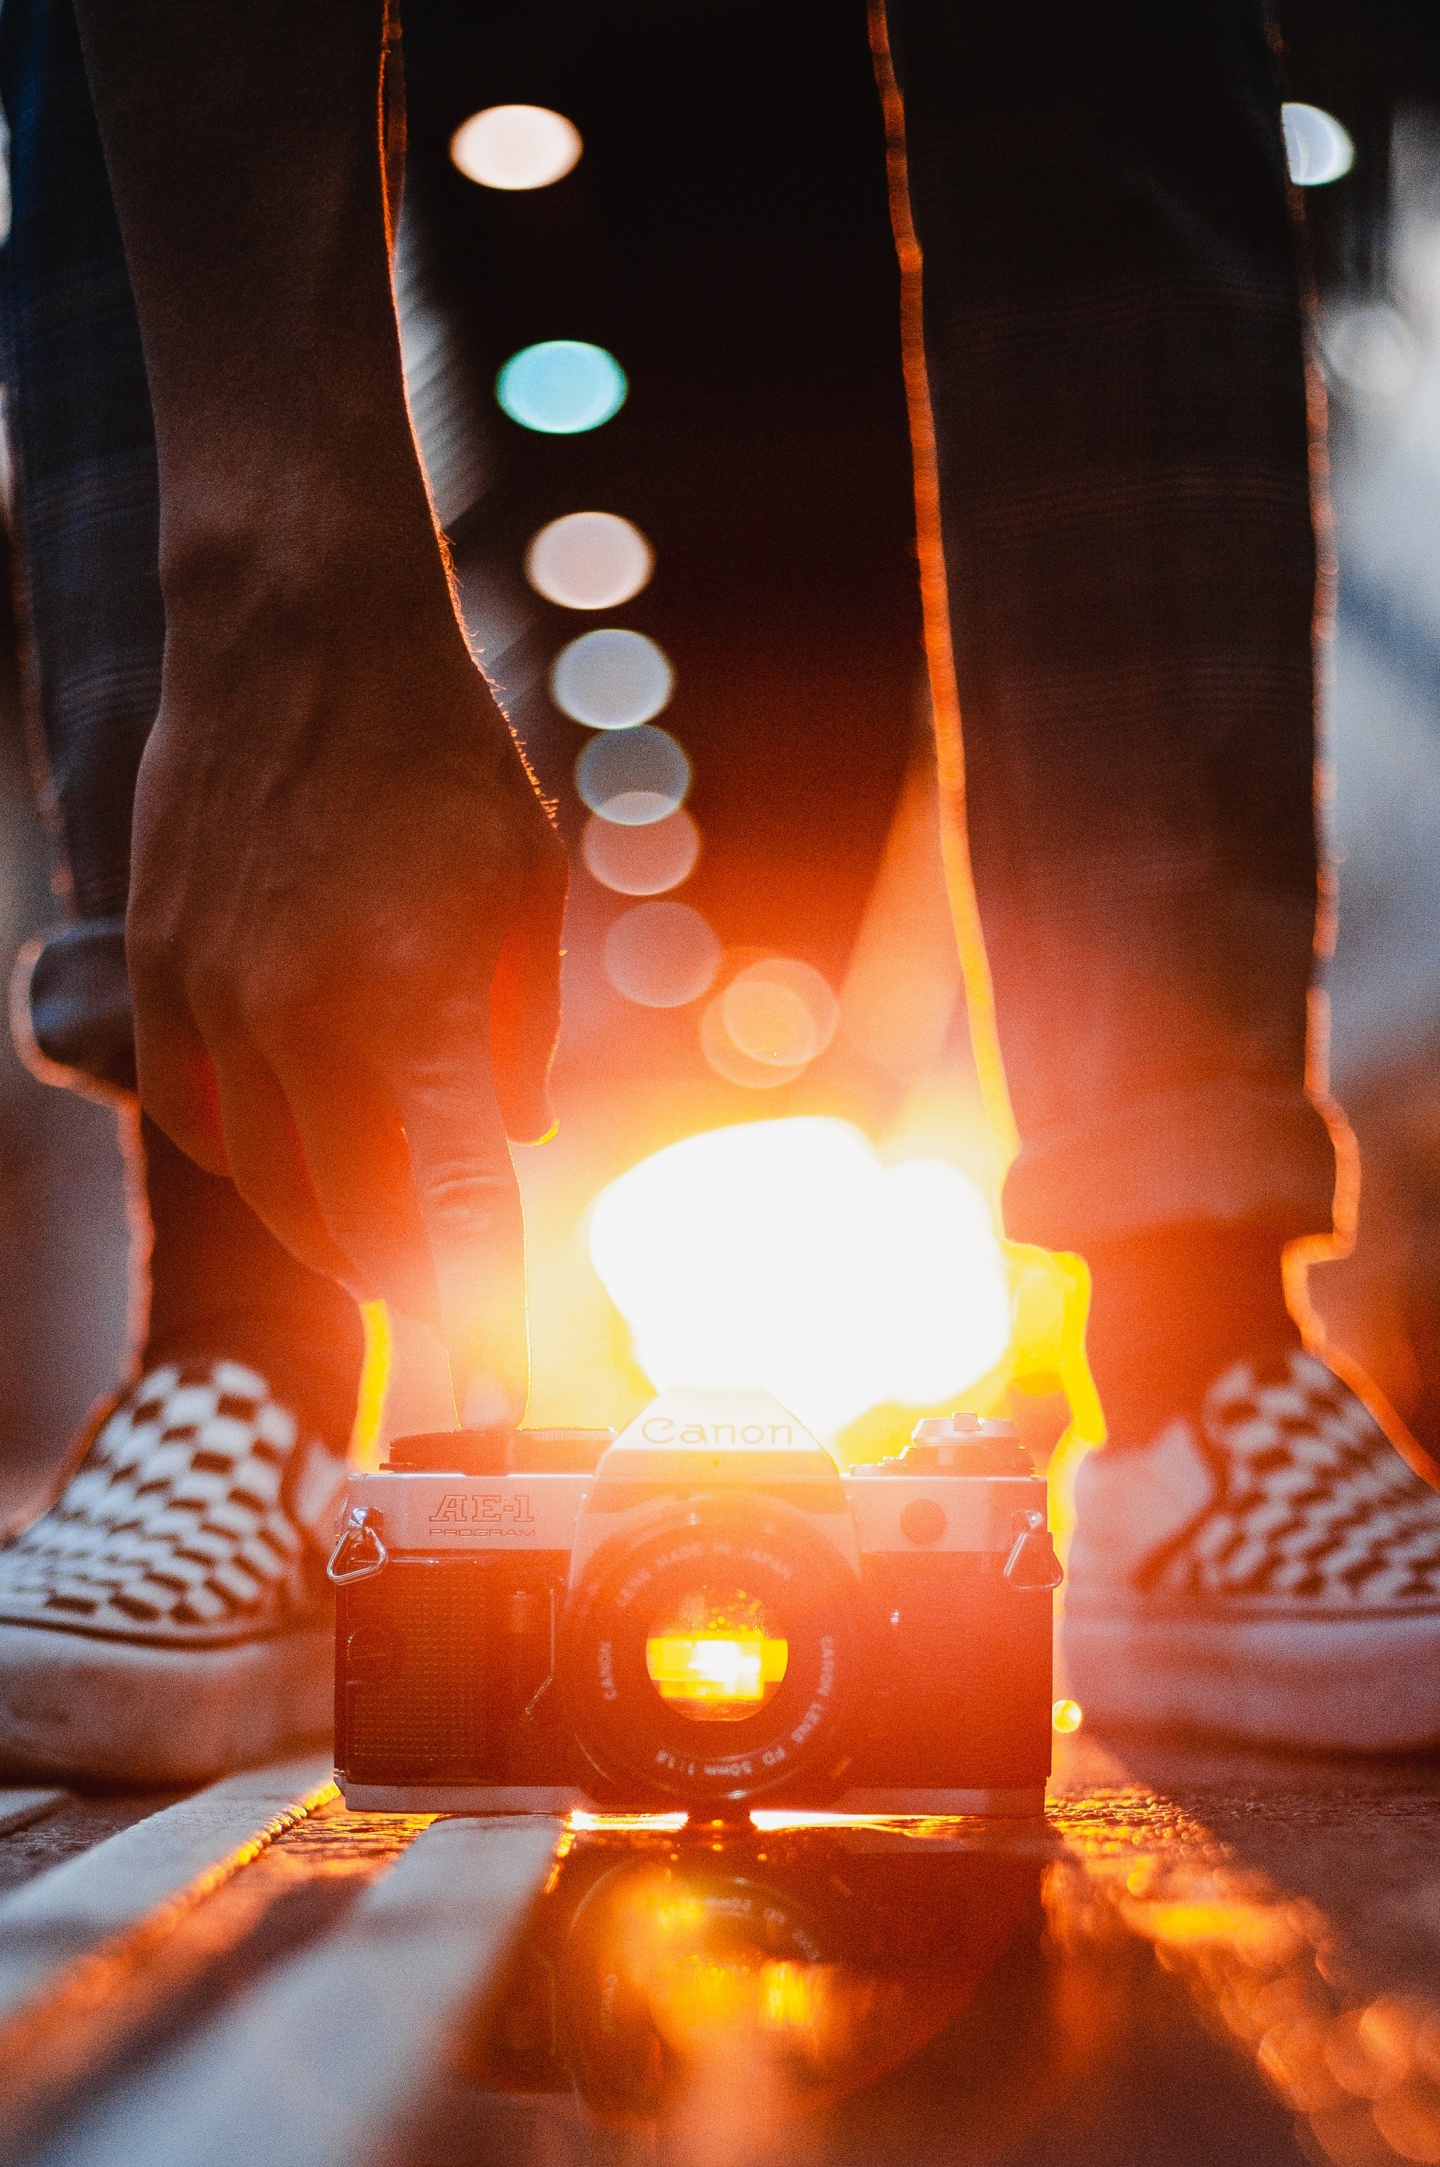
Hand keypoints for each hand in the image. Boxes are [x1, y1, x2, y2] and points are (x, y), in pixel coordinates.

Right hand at [126, 564, 565, 1427]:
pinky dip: (258, 1164)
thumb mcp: (524, 895)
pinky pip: (202, 1124)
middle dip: (415, 1289)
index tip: (508, 1390)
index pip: (454, 1211)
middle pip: (354, 1229)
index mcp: (411, 1008)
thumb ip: (515, 1039)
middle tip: (461, 1313)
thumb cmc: (435, 755)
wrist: (293, 633)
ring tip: (394, 1248)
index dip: (486, 1315)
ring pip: (271, 1190)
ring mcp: (215, 1008)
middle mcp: (299, 1027)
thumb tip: (509, 1146)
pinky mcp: (161, 981)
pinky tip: (305, 1159)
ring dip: (339, 1236)